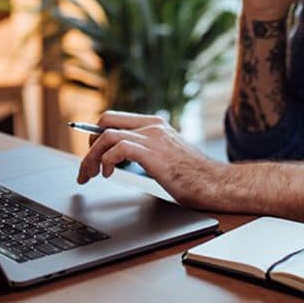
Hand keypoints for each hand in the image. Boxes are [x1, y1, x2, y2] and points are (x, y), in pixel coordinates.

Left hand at [75, 111, 229, 210]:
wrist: (217, 184)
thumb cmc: (195, 177)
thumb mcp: (166, 157)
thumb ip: (146, 152)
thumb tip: (119, 160)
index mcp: (156, 125)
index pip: (115, 118)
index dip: (96, 135)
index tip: (89, 153)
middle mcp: (153, 126)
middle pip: (105, 122)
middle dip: (89, 145)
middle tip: (86, 168)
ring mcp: (153, 138)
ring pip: (106, 135)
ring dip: (91, 156)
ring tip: (90, 175)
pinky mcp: (153, 153)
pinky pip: (117, 148)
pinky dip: (106, 161)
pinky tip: (108, 174)